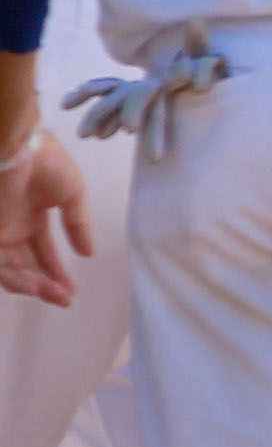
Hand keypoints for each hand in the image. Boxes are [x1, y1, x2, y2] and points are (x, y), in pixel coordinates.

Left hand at [0, 132, 93, 304]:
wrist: (21, 147)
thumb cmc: (48, 163)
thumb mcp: (73, 194)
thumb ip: (79, 225)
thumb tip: (88, 252)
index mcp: (32, 216)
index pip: (42, 251)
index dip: (55, 271)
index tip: (70, 290)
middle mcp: (14, 228)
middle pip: (27, 265)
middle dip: (45, 284)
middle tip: (65, 299)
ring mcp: (1, 231)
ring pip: (12, 270)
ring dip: (34, 286)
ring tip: (56, 296)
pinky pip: (0, 265)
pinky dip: (16, 279)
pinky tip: (37, 286)